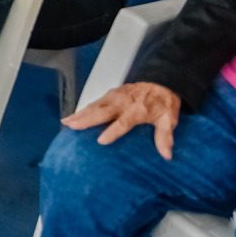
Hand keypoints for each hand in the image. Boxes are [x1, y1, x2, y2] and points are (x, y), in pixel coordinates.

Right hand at [62, 82, 180, 159]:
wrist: (160, 82)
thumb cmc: (163, 102)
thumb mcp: (169, 120)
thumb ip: (165, 137)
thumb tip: (166, 155)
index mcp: (137, 110)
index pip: (123, 122)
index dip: (112, 131)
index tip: (101, 140)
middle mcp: (123, 103)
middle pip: (102, 112)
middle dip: (86, 119)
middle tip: (72, 126)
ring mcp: (114, 97)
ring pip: (94, 106)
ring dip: (80, 114)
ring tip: (66, 121)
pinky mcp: (110, 94)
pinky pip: (94, 102)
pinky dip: (82, 109)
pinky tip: (73, 115)